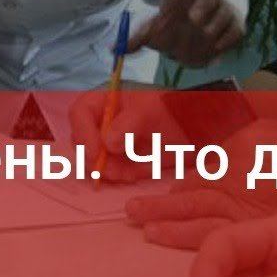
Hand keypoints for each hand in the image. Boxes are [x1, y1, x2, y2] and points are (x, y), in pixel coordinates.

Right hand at [68, 83, 185, 182]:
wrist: (197, 124)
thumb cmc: (171, 107)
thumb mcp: (150, 110)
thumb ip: (128, 124)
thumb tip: (108, 143)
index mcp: (105, 101)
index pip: (80, 114)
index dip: (83, 133)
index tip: (95, 154)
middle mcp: (103, 122)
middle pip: (81, 141)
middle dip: (94, 158)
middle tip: (109, 169)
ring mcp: (112, 143)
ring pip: (95, 161)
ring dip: (109, 170)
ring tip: (128, 172)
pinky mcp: (124, 160)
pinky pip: (115, 172)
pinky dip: (123, 175)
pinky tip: (136, 173)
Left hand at [130, 0, 243, 66]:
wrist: (198, 32)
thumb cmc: (175, 25)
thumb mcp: (156, 27)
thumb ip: (139, 36)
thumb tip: (116, 47)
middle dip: (204, 3)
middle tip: (193, 17)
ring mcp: (222, 9)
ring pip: (225, 9)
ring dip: (215, 22)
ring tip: (203, 33)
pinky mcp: (235, 25)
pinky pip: (236, 29)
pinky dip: (227, 38)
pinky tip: (215, 46)